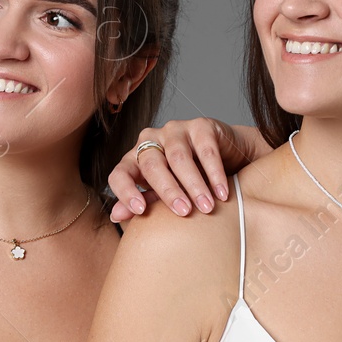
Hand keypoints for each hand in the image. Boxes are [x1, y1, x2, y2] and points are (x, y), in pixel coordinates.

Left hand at [107, 119, 268, 221]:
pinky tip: (222, 192)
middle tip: (184, 212)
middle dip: (168, 191)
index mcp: (135, 159)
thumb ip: (144, 202)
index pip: (120, 173)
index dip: (125, 191)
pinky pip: (206, 151)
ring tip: (206, 207)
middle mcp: (150, 140)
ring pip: (179, 158)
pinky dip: (214, 174)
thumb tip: (116, 215)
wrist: (226, 159)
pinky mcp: (201, 125)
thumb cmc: (187, 180)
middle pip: (152, 165)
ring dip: (194, 185)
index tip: (140, 211)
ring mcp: (174, 130)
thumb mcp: (163, 194)